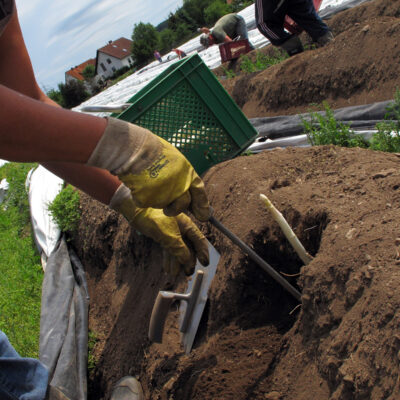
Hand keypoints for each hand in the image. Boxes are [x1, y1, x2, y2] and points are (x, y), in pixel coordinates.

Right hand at [87, 118, 209, 220]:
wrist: (134, 150)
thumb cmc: (152, 150)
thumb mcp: (175, 159)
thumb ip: (182, 176)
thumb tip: (187, 191)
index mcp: (187, 174)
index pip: (199, 193)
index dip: (202, 206)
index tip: (204, 216)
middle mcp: (179, 187)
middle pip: (182, 205)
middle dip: (176, 209)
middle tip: (168, 210)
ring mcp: (164, 195)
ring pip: (162, 204)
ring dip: (155, 198)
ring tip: (148, 182)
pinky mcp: (149, 201)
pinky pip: (145, 203)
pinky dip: (140, 196)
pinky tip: (138, 183)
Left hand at [110, 185, 208, 275]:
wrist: (134, 209)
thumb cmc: (152, 218)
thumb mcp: (167, 235)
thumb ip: (178, 248)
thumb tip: (187, 261)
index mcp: (186, 224)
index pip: (199, 240)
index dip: (203, 252)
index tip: (205, 264)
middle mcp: (181, 228)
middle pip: (189, 246)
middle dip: (188, 261)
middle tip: (187, 273)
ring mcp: (171, 231)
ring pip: (178, 249)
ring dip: (177, 262)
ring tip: (174, 274)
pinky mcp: (162, 235)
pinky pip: (169, 248)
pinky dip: (168, 258)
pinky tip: (167, 268)